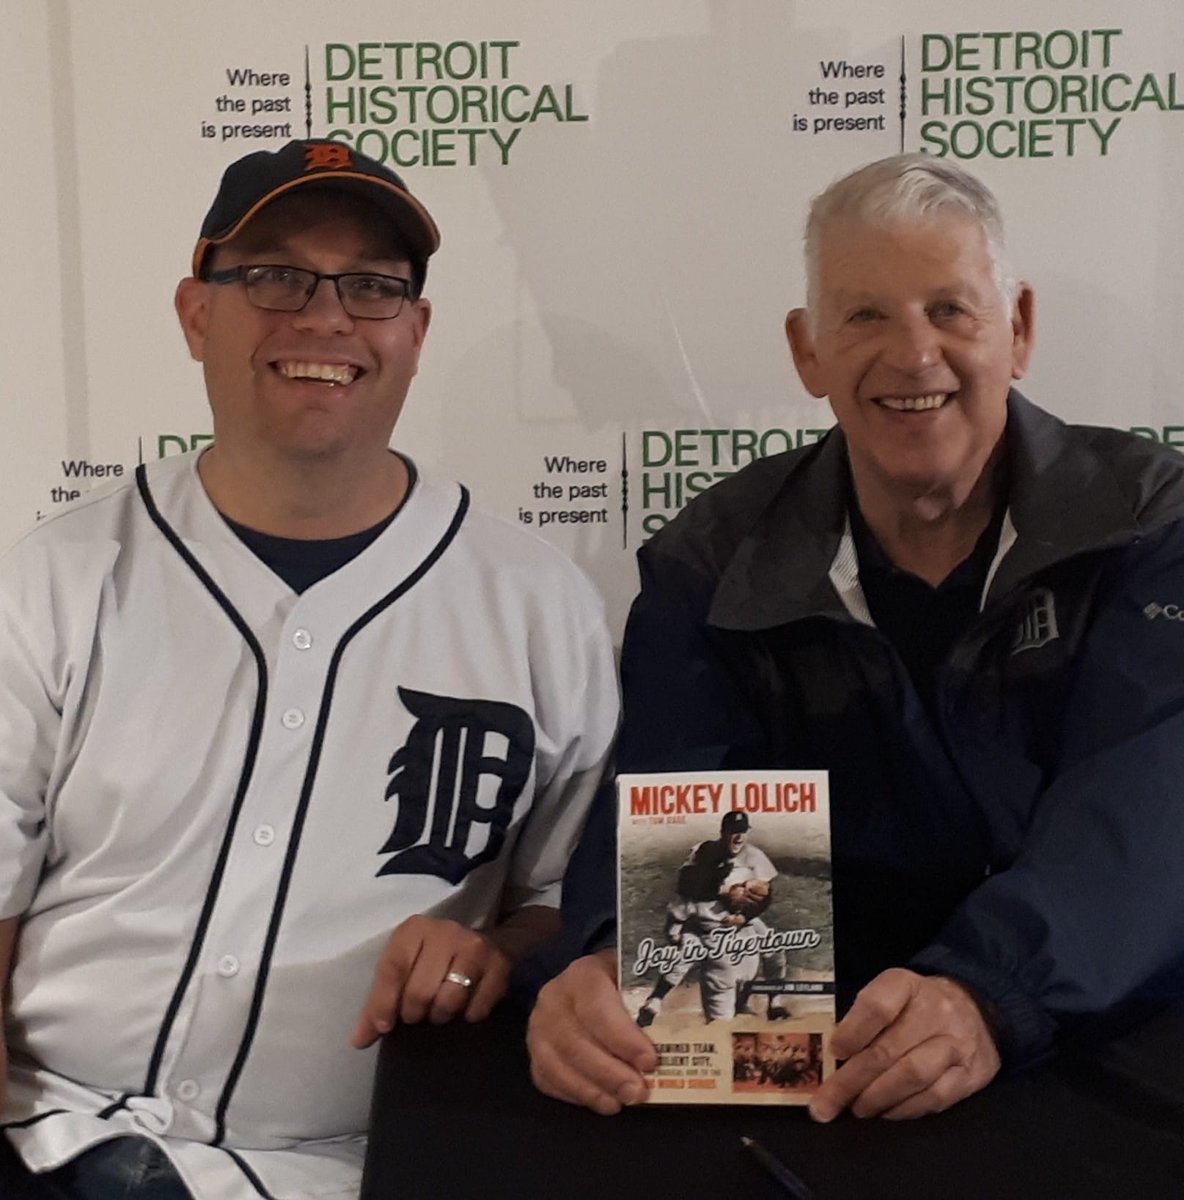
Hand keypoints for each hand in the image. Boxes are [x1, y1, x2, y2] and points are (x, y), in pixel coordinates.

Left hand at [351, 915, 510, 1047]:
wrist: (483, 945)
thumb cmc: (431, 960)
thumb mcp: (402, 970)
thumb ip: (379, 1003)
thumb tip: (359, 1040)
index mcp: (414, 929)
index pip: (393, 970)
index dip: (384, 1003)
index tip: (384, 1027)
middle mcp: (445, 931)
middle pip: (420, 990)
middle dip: (415, 1013)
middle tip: (418, 1014)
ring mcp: (474, 945)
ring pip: (449, 999)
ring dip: (441, 1016)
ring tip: (439, 1012)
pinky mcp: (499, 964)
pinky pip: (477, 1007)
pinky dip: (468, 1016)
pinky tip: (465, 1009)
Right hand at [527, 949, 657, 1114]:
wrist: (587, 984)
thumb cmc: (619, 984)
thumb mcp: (636, 979)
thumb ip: (651, 1002)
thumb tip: (679, 1039)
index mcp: (582, 975)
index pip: (597, 1007)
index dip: (622, 1038)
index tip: (649, 1061)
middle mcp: (553, 999)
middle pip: (576, 1042)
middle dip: (610, 1073)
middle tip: (639, 1092)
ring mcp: (538, 1028)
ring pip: (559, 1065)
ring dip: (594, 1090)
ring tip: (623, 1102)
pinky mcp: (535, 1054)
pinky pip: (549, 1080)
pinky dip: (577, 1096)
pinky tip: (603, 1101)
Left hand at [809, 969, 1000, 1120]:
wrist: (975, 1007)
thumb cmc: (917, 1005)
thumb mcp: (890, 995)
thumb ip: (862, 1020)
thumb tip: (831, 1059)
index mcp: (906, 984)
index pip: (877, 1006)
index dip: (852, 1031)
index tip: (833, 1052)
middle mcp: (936, 1011)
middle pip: (888, 1049)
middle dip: (851, 1081)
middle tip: (826, 1104)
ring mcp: (958, 1043)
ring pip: (912, 1076)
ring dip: (878, 1098)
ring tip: (857, 1109)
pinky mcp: (973, 1074)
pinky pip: (934, 1097)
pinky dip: (905, 1109)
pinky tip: (887, 1113)